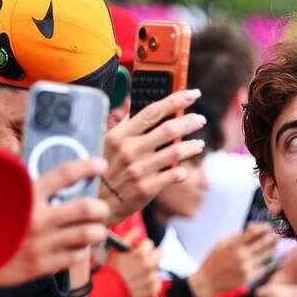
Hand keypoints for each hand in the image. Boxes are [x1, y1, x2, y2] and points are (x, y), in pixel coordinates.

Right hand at [0, 158, 109, 285]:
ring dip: (95, 231)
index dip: (86, 167)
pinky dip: (80, 251)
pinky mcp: (40, 267)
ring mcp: (40, 245)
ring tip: (93, 230)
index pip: (63, 174)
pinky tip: (75, 247)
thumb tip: (26, 158)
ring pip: (87, 235)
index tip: (99, 165)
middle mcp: (37, 219)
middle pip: (86, 209)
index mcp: (25, 196)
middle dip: (100, 208)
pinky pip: (74, 257)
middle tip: (100, 209)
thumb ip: (16, 182)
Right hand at [101, 90, 206, 221]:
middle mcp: (129, 150)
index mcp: (120, 135)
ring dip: (191, 146)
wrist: (95, 202)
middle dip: (189, 121)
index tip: (192, 94)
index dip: (176, 100)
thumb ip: (128, 125)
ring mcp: (138, 169)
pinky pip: (173, 175)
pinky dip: (181, 171)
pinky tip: (182, 169)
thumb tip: (147, 106)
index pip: (153, 111)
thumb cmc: (106, 169)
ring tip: (198, 144)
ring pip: (175, 151)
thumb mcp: (109, 143)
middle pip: (168, 129)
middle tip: (200, 120)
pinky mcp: (146, 188)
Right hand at [108, 234, 161, 296]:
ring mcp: (152, 277)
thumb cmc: (110, 271)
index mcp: (141, 254)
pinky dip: (151, 283)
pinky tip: (140, 283)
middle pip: (159, 253)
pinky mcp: (153, 289)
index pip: (149, 243)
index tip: (136, 250)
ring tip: (137, 275)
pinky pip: (157, 283)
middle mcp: (149, 265)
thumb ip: (128, 238)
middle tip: (140, 261)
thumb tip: (138, 230)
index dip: (142, 246)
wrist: (108, 292)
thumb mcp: (116, 251)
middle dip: (151, 255)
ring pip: (156, 269)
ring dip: (149, 270)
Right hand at [189, 222, 277, 296]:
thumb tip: (251, 229)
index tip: (267, 226)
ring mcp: (247, 267)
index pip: (254, 232)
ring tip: (276, 244)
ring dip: (272, 248)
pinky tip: (269, 259)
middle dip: (272, 237)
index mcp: (234, 245)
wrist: (208, 282)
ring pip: (266, 255)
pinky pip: (262, 267)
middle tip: (277, 234)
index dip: (263, 227)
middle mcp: (242, 255)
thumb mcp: (221, 244)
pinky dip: (265, 262)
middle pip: (264, 243)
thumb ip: (236, 236)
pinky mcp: (249, 277)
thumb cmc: (213, 261)